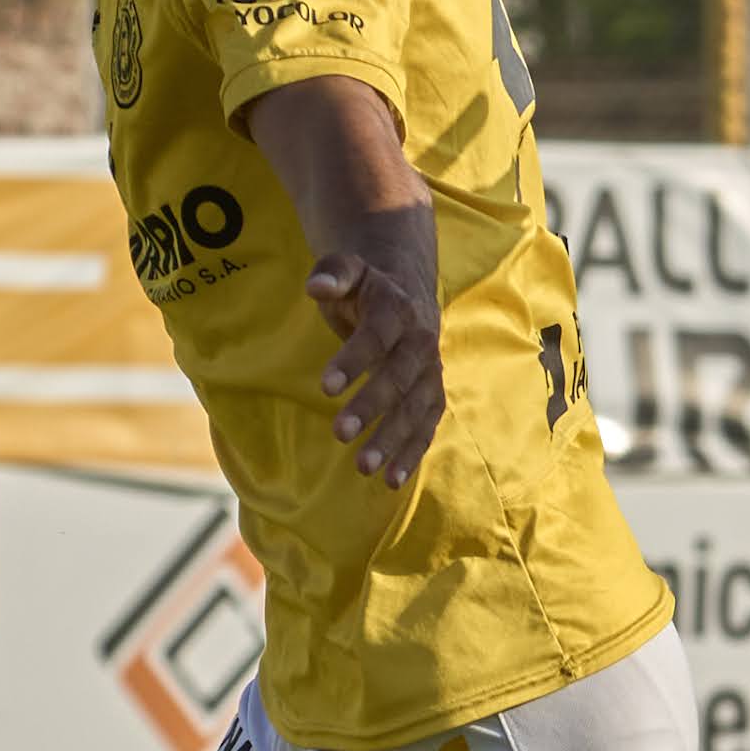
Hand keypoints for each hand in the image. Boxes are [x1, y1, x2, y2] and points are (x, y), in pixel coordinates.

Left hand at [307, 248, 445, 488]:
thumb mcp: (348, 269)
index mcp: (398, 309)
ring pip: (415, 408)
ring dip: (392, 439)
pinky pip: (426, 427)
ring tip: (364, 467)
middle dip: (371, 407)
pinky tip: (391, 481)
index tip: (326, 386)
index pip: (378, 336)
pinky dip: (412, 453)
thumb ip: (333, 272)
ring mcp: (429, 372)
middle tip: (339, 433)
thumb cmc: (366, 286)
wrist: (407, 292)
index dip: (354, 359)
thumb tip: (317, 285)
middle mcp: (421, 342)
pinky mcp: (432, 395)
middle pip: (398, 378)